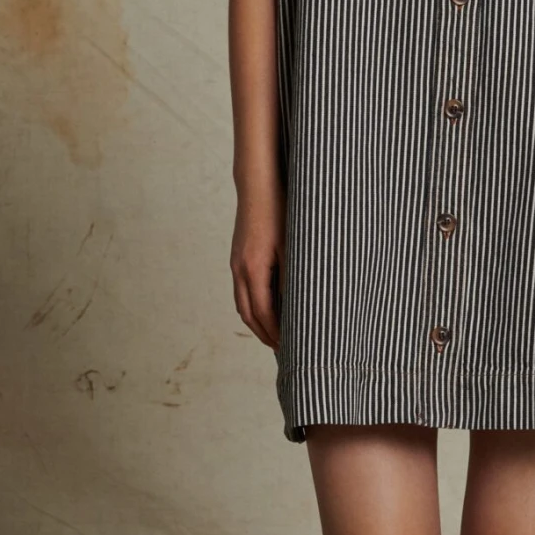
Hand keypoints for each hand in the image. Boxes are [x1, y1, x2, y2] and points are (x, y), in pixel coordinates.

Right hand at [231, 191, 285, 348]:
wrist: (258, 185)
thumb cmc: (280, 211)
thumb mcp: (293, 246)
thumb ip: (293, 277)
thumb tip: (298, 307)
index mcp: (253, 269)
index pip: (263, 313)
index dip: (276, 332)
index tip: (290, 346)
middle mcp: (240, 269)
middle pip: (248, 314)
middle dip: (264, 333)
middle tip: (283, 349)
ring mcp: (236, 263)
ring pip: (242, 303)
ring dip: (257, 321)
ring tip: (275, 334)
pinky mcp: (238, 256)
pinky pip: (242, 289)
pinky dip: (253, 305)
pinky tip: (268, 306)